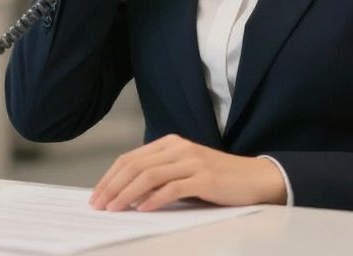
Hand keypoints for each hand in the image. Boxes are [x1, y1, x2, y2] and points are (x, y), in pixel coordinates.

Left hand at [89, 134, 286, 211]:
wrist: (255, 178)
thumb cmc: (217, 179)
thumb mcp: (184, 171)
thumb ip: (160, 176)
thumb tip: (127, 195)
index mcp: (170, 143)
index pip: (131, 158)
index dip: (110, 177)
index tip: (97, 194)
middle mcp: (178, 148)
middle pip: (135, 165)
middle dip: (113, 186)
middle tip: (99, 204)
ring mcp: (192, 162)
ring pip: (149, 175)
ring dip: (127, 193)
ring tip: (115, 208)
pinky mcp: (204, 178)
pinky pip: (172, 188)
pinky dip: (154, 199)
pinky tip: (143, 209)